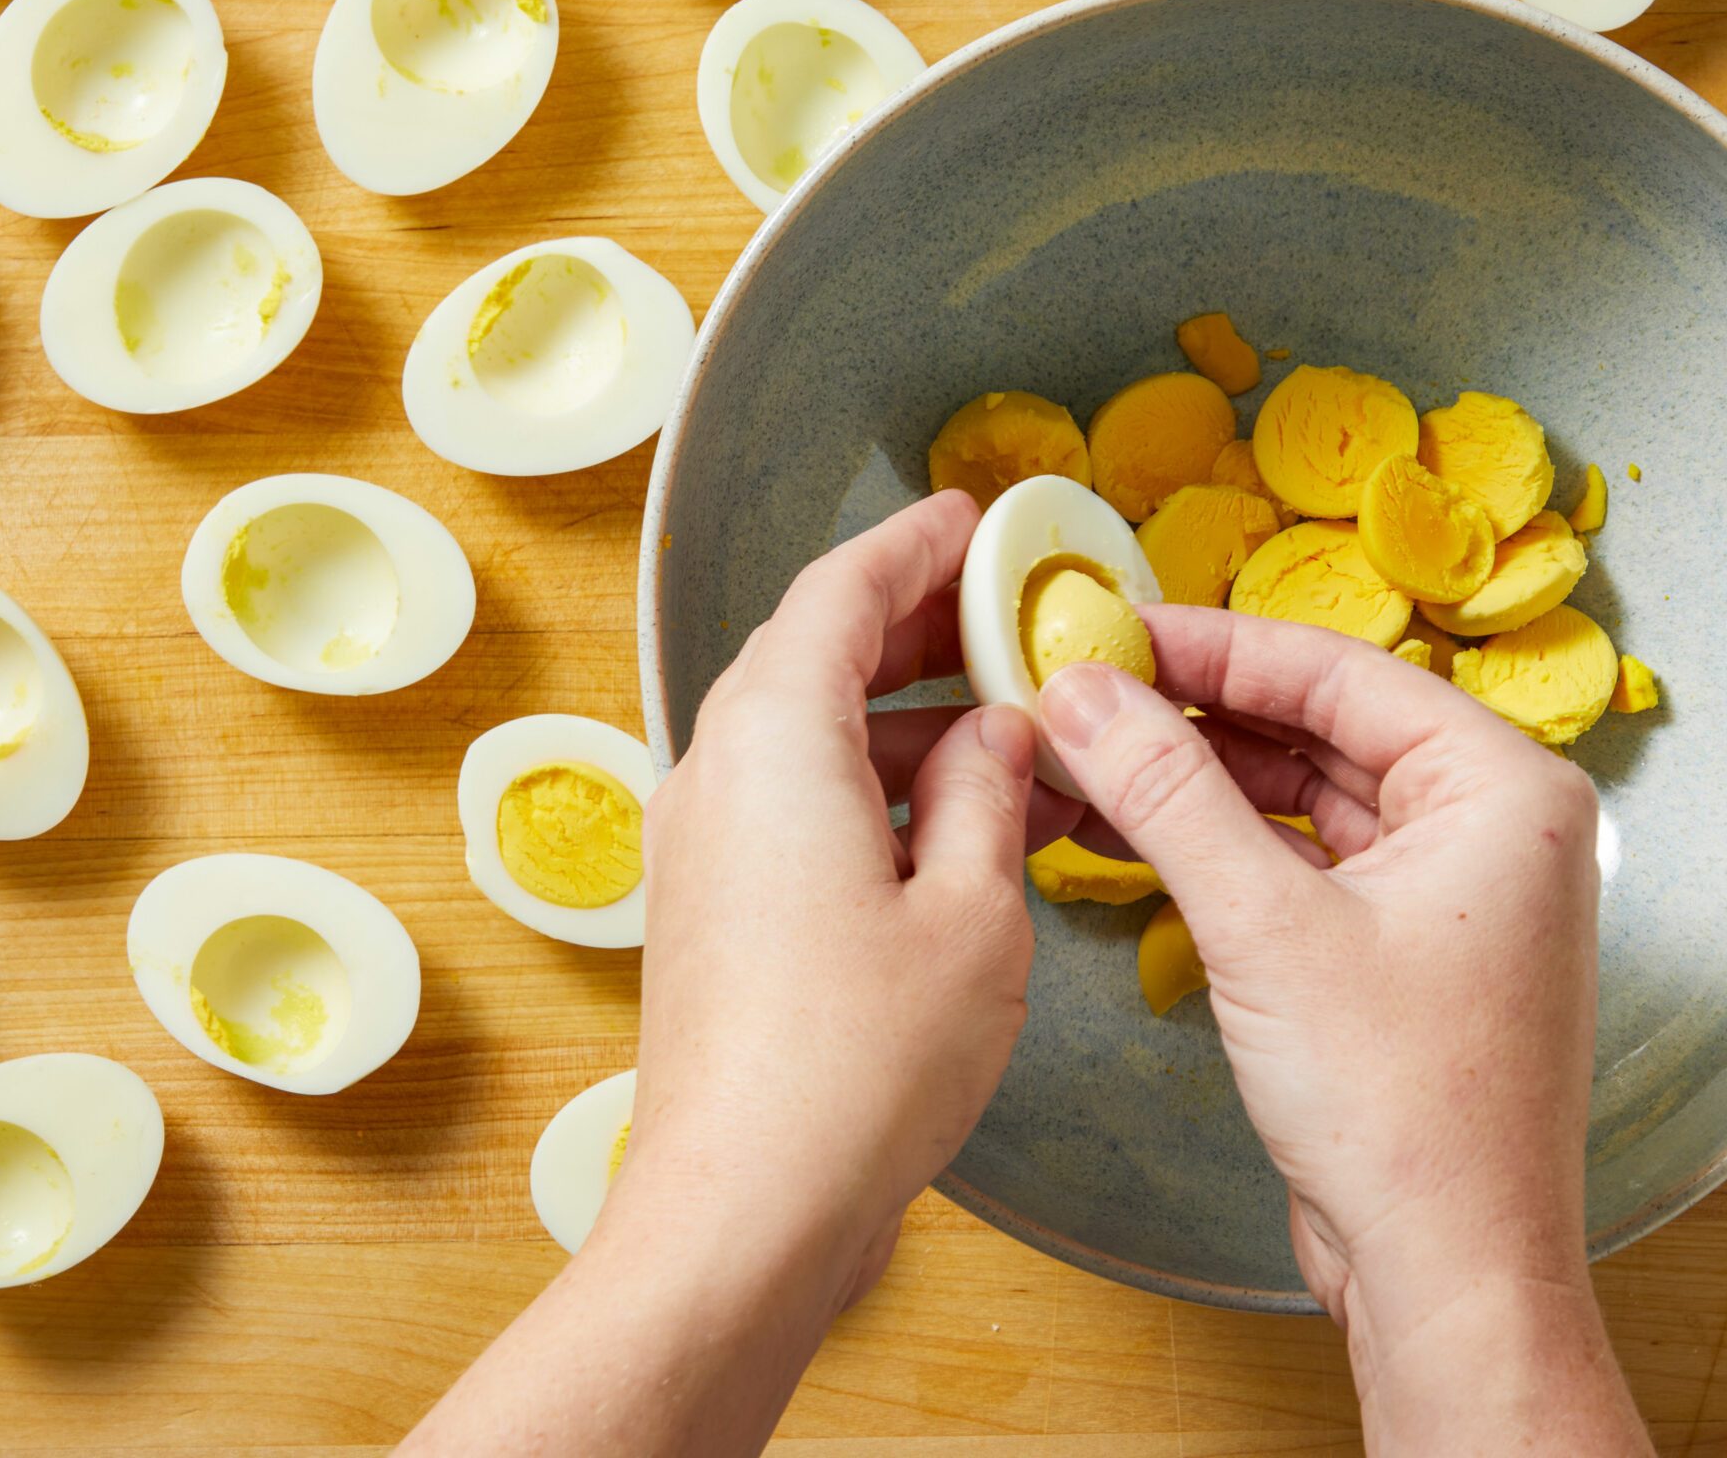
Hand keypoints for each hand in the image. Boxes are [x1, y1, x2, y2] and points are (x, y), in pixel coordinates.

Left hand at [618, 488, 1076, 1305]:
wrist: (744, 1206)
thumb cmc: (858, 1060)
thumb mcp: (970, 908)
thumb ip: (986, 790)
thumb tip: (995, 732)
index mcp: (773, 735)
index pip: (840, 590)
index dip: (915, 545)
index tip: (975, 521)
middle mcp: (716, 772)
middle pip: (815, 655)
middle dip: (919, 632)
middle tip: (1012, 621)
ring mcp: (702, 845)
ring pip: (810, 739)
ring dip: (910, 728)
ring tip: (1024, 744)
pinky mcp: (709, 912)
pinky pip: (795, 810)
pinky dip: (876, 796)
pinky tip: (966, 831)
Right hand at [1039, 612, 1647, 1453]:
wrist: (1448, 1272)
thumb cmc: (1409, 1112)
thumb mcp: (1264, 926)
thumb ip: (1167, 793)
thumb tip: (1086, 694)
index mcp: (1505, 792)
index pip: (1342, 671)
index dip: (1216, 646)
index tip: (1118, 629)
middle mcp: (1494, 831)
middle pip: (1323, 726)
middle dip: (1198, 713)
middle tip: (1088, 691)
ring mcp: (1450, 897)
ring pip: (1307, 796)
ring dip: (1201, 780)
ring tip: (1091, 756)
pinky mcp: (1403, 957)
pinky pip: (1305, 864)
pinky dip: (1223, 847)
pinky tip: (1136, 832)